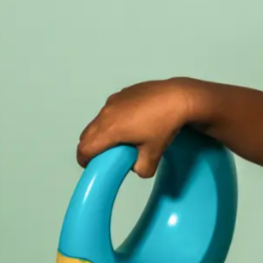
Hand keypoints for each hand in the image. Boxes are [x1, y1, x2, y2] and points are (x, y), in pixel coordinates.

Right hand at [76, 78, 200, 177]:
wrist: (178, 98)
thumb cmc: (164, 125)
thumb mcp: (154, 154)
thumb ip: (142, 169)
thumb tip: (137, 168)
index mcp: (110, 130)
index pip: (86, 148)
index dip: (84, 160)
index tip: (89, 165)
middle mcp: (107, 113)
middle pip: (87, 134)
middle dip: (90, 147)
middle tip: (101, 156)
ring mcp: (114, 101)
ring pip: (98, 120)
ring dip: (101, 132)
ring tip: (118, 140)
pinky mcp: (122, 93)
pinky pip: (110, 109)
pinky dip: (113, 120)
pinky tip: (131, 124)